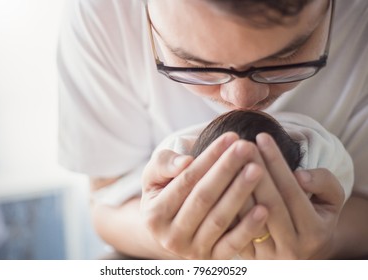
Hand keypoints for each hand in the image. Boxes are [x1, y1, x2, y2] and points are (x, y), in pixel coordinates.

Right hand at [141, 132, 268, 258]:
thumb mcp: (154, 177)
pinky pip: (232, 245)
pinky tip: (264, 209)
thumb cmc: (165, 194)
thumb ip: (163, 165)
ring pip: (219, 219)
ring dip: (239, 194)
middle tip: (246, 148)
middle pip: (203, 198)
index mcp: (154, 215)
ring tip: (257, 169)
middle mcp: (171, 237)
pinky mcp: (212, 260)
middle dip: (226, 170)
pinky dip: (248, 229)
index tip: (230, 137)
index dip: (209, 158)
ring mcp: (192, 251)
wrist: (170, 230)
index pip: (186, 180)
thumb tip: (185, 162)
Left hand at [235, 133, 344, 258]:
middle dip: (254, 169)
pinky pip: (233, 229)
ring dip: (235, 185)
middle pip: (268, 203)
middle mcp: (292, 249)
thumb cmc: (315, 219)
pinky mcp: (248, 259)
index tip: (262, 136)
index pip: (292, 190)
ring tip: (227, 158)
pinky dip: (225, 204)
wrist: (301, 255)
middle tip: (241, 144)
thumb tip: (300, 176)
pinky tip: (218, 180)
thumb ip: (324, 183)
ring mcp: (268, 257)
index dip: (276, 162)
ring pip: (247, 217)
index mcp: (315, 233)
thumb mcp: (331, 201)